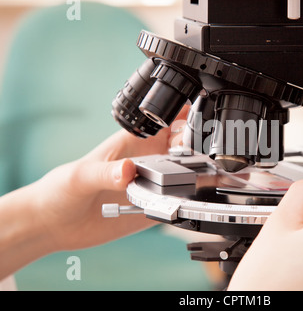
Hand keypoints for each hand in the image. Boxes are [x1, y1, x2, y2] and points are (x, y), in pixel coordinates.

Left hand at [28, 106, 188, 251]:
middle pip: (186, 147)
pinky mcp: (153, 208)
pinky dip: (190, 200)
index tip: (196, 125)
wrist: (56, 224)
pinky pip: (178, 202)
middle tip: (199, 158)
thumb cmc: (63, 189)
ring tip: (205, 178)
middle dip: (199, 148)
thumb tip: (128, 170)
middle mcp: (148, 161)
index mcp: (134, 142)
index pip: (168, 122)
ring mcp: (152, 185)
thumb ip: (106, 173)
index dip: (186, 118)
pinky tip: (194, 201)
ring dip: (199, 175)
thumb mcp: (82, 176)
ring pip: (187, 174)